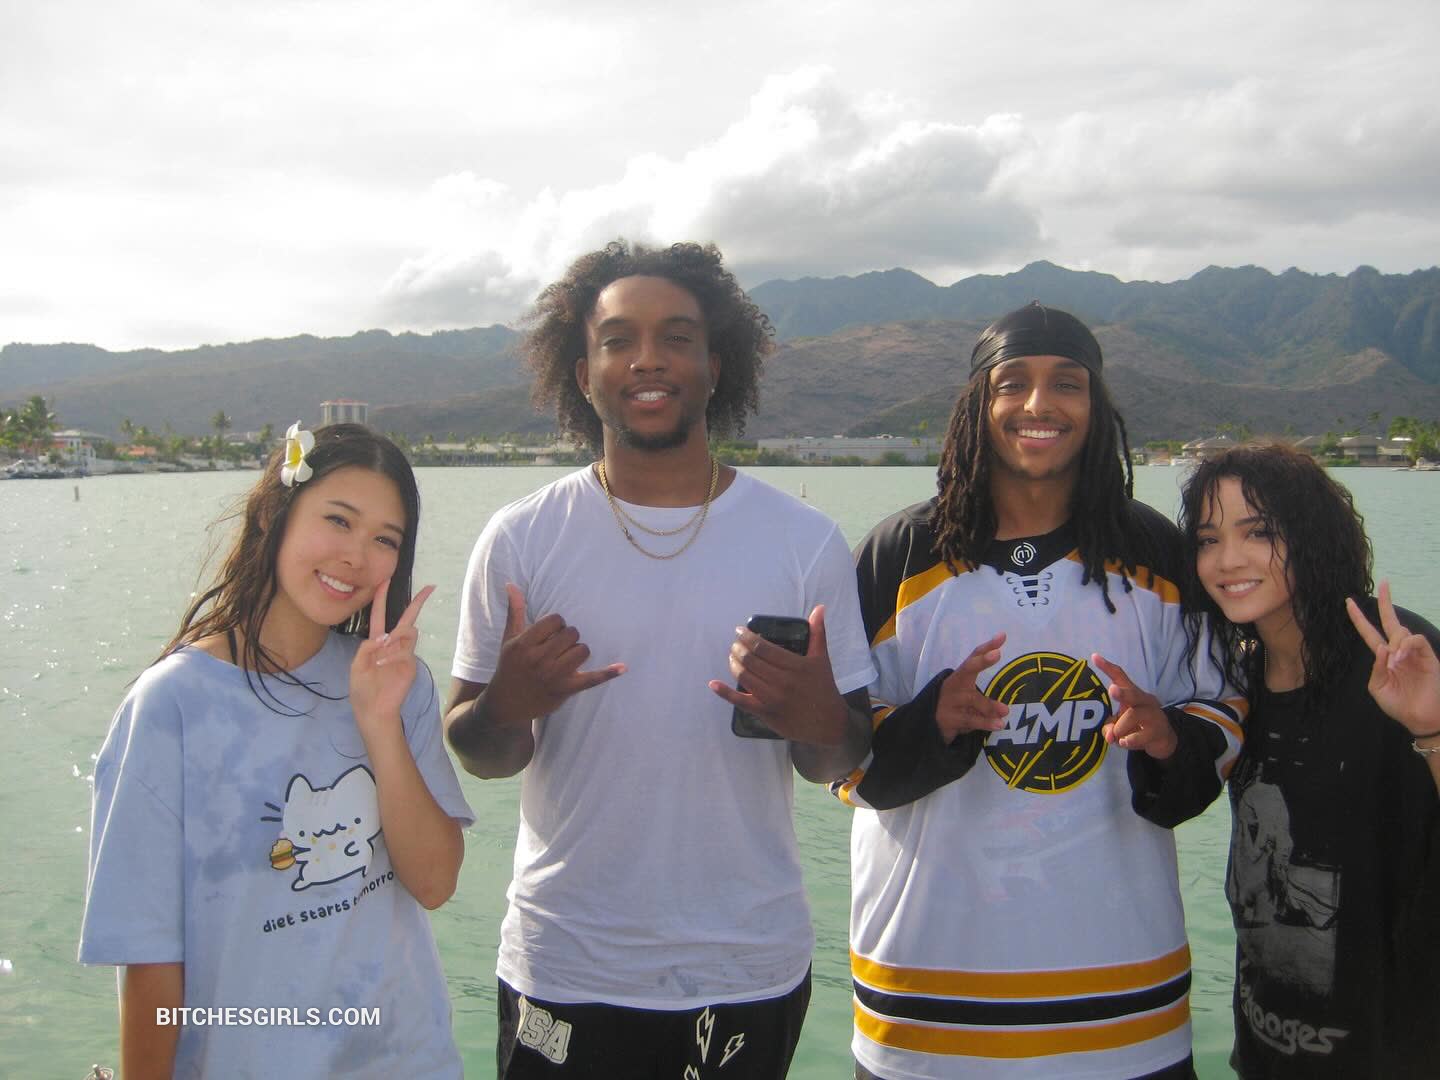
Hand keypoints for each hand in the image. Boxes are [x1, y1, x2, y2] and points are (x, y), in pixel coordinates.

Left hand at [350, 581, 432, 733]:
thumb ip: (367, 647)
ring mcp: (404, 654)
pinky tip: (382, 666)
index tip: (386, 580)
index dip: (381, 598)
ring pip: (407, 632)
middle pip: (407, 618)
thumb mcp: (356, 665)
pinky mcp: (410, 664)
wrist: (373, 710)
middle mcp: (392, 644)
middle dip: (417, 602)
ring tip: (380, 659)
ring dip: (394, 638)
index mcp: (377, 642)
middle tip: (430, 587)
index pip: (380, 615)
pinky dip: (391, 656)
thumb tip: (386, 636)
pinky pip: (404, 650)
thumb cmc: (362, 689)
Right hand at [484, 583, 625, 727]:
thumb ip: (515, 611)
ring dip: (578, 651)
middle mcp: (538, 659)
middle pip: (572, 633)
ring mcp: (553, 676)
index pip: (556, 620)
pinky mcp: (566, 689)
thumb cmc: (510, 666)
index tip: (549, 635)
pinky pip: (591, 679)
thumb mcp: (509, 639)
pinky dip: (607, 673)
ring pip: (583, 650)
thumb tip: (511, 584)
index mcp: (524, 644)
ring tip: (565, 659)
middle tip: (556, 649)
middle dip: (568, 638)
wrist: (506, 703)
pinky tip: (623, 667)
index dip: (557, 624)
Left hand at [708, 605, 850, 744]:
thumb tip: (819, 608)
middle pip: (751, 660)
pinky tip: (714, 683)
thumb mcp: (821, 659)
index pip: (763, 647)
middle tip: (735, 643)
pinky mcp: (765, 713)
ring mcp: (772, 698)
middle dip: (738, 648)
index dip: (747, 637)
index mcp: (795, 666)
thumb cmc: (823, 688)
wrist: (828, 723)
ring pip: (744, 676)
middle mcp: (782, 681)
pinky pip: (740, 701)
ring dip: (733, 663)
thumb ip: (818, 632)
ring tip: (732, 656)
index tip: (739, 631)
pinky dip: (724, 692)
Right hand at [933, 633, 1008, 743]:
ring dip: (989, 705)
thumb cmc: (954, 706)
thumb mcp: (965, 699)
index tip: (1002, 636)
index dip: (987, 647)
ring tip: (1005, 710)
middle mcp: (955, 685)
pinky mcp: (950, 718)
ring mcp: (951, 701)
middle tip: (996, 654)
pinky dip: (985, 722)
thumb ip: (984, 700)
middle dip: (982, 661)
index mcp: (960, 676)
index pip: (973, 658)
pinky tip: (998, 724)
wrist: (927, 724)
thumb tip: (1005, 710)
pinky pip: (970, 719)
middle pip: (968, 670)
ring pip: (972, 699)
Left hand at [1093, 653, 1176, 759]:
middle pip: (1133, 693)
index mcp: (1133, 694)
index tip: (1094, 657)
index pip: (1120, 677)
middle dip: (1122, 692)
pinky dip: (1129, 740)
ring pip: (1134, 716)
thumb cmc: (1137, 726)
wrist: (1163, 740)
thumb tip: (1110, 736)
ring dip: (1120, 727)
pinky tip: (1124, 743)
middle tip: (1112, 690)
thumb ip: (1110, 726)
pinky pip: (1141, 735)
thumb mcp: (1120, 725)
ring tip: (1117, 736)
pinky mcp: (1158, 731)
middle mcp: (1144, 701)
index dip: (1107, 668)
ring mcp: (1153, 715)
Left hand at [1347, 581, 1439, 736]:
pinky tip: (1402, 657)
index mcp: (1383, 657)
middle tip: (1385, 582)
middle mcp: (1398, 651)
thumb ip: (1376, 668)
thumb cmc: (1398, 704)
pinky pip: (1416, 640)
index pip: (1369, 632)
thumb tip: (1381, 648)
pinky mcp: (1428, 656)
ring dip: (1395, 644)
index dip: (1359, 618)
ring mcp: (1414, 652)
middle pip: (1390, 621)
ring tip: (1395, 663)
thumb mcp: (1378, 687)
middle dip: (1386, 602)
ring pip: (1402, 631)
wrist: (1418, 717)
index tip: (1348, 602)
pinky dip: (1406, 645)